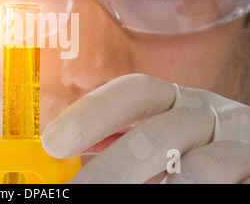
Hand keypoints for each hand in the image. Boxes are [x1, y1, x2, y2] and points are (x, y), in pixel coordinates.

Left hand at [42, 73, 249, 183]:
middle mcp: (208, 114)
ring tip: (123, 200)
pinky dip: (192, 194)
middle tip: (78, 190)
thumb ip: (115, 150)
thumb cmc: (187, 157)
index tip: (54, 141)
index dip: (92, 112)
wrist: (245, 164)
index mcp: (174, 101)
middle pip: (158, 131)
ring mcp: (240, 144)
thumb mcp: (152, 147)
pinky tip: (174, 196)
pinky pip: (232, 185)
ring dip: (159, 190)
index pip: (133, 91)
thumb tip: (63, 165)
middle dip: (114, 166)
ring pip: (200, 168)